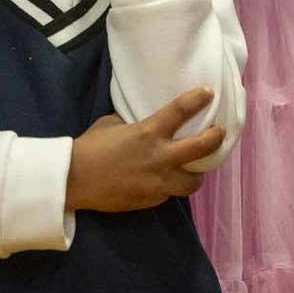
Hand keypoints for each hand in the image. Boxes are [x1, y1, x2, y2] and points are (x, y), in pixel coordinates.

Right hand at [66, 88, 222, 211]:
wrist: (75, 179)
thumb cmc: (90, 146)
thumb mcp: (112, 124)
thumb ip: (133, 123)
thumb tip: (141, 122)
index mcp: (149, 132)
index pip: (181, 110)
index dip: (198, 99)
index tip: (208, 93)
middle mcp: (160, 156)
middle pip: (203, 148)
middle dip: (216, 138)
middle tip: (218, 133)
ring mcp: (158, 181)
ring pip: (194, 180)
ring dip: (198, 172)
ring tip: (196, 167)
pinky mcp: (152, 199)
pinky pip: (171, 192)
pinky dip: (173, 185)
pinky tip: (168, 180)